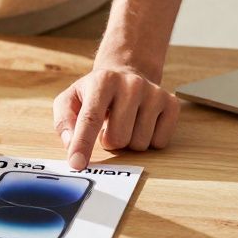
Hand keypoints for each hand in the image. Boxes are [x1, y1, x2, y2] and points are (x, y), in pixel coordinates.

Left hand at [52, 66, 178, 169]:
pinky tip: (142, 123)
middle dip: (109, 142)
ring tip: (125, 122)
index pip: (91, 118)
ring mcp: (155, 93)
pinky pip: (159, 142)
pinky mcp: (172, 104)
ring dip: (128, 142)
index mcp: (103, 81)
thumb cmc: (96, 93)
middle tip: (109, 126)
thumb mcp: (71, 99)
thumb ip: (65, 121)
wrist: (128, 73)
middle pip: (118, 138)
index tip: (77, 164)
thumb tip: (72, 144)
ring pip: (139, 144)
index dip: (83, 144)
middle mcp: (132, 84)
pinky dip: (148, 141)